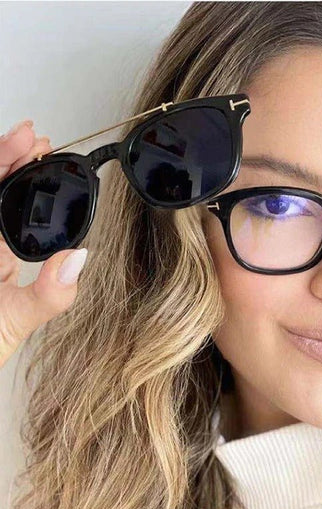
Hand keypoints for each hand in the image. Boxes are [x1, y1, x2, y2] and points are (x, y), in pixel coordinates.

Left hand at [0, 120, 87, 367]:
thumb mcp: (14, 324)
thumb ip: (50, 294)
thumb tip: (78, 257)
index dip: (4, 158)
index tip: (28, 136)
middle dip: (11, 157)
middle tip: (37, 140)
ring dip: (14, 175)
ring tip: (38, 155)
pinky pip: (6, 222)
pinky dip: (21, 202)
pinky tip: (37, 195)